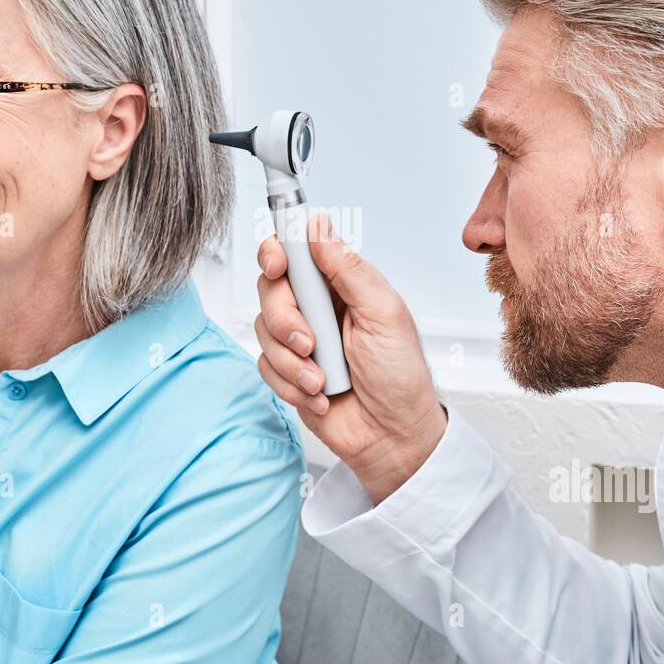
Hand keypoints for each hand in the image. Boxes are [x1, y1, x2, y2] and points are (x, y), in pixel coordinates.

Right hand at [253, 213, 447, 502]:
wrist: (393, 435)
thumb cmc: (400, 376)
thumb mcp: (384, 314)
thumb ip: (349, 270)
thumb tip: (319, 227)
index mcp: (341, 284)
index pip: (296, 251)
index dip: (277, 252)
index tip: (277, 264)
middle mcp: (317, 307)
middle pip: (270, 289)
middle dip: (285, 319)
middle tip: (311, 341)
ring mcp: (299, 339)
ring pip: (263, 330)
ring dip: (293, 361)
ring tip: (324, 379)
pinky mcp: (287, 371)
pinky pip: (265, 367)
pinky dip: (291, 384)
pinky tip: (320, 394)